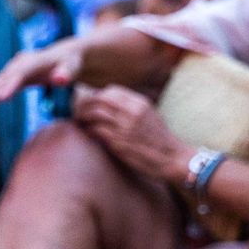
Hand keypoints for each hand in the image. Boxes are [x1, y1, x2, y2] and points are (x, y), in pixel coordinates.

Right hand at [0, 41, 84, 113]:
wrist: (65, 55)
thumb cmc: (70, 63)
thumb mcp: (72, 67)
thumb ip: (66, 73)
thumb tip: (59, 80)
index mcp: (36, 60)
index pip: (21, 72)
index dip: (11, 84)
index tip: (2, 98)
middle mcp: (22, 62)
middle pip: (6, 77)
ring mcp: (15, 67)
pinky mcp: (13, 74)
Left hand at [73, 85, 193, 183]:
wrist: (170, 157)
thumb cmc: (159, 138)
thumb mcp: (149, 114)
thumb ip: (130, 107)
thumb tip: (108, 103)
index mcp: (140, 103)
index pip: (111, 91)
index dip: (97, 95)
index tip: (90, 101)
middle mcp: (132, 112)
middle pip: (99, 100)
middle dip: (85, 104)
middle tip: (77, 110)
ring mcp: (125, 128)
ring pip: (95, 114)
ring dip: (83, 117)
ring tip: (79, 121)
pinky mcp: (119, 143)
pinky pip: (96, 131)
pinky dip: (88, 130)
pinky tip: (87, 132)